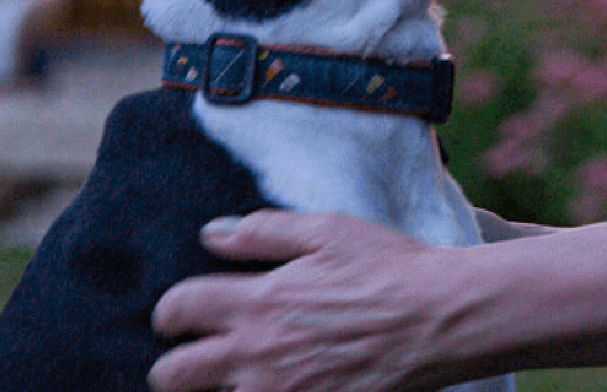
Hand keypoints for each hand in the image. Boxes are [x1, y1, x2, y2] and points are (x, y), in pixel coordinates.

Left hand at [148, 212, 458, 391]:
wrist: (439, 319)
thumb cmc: (388, 268)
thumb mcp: (326, 231)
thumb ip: (262, 232)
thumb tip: (210, 233)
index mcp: (256, 301)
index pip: (177, 310)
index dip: (166, 312)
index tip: (176, 316)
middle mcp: (256, 355)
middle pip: (172, 376)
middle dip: (170, 367)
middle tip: (191, 359)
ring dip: (215, 390)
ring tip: (234, 379)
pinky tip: (270, 388)